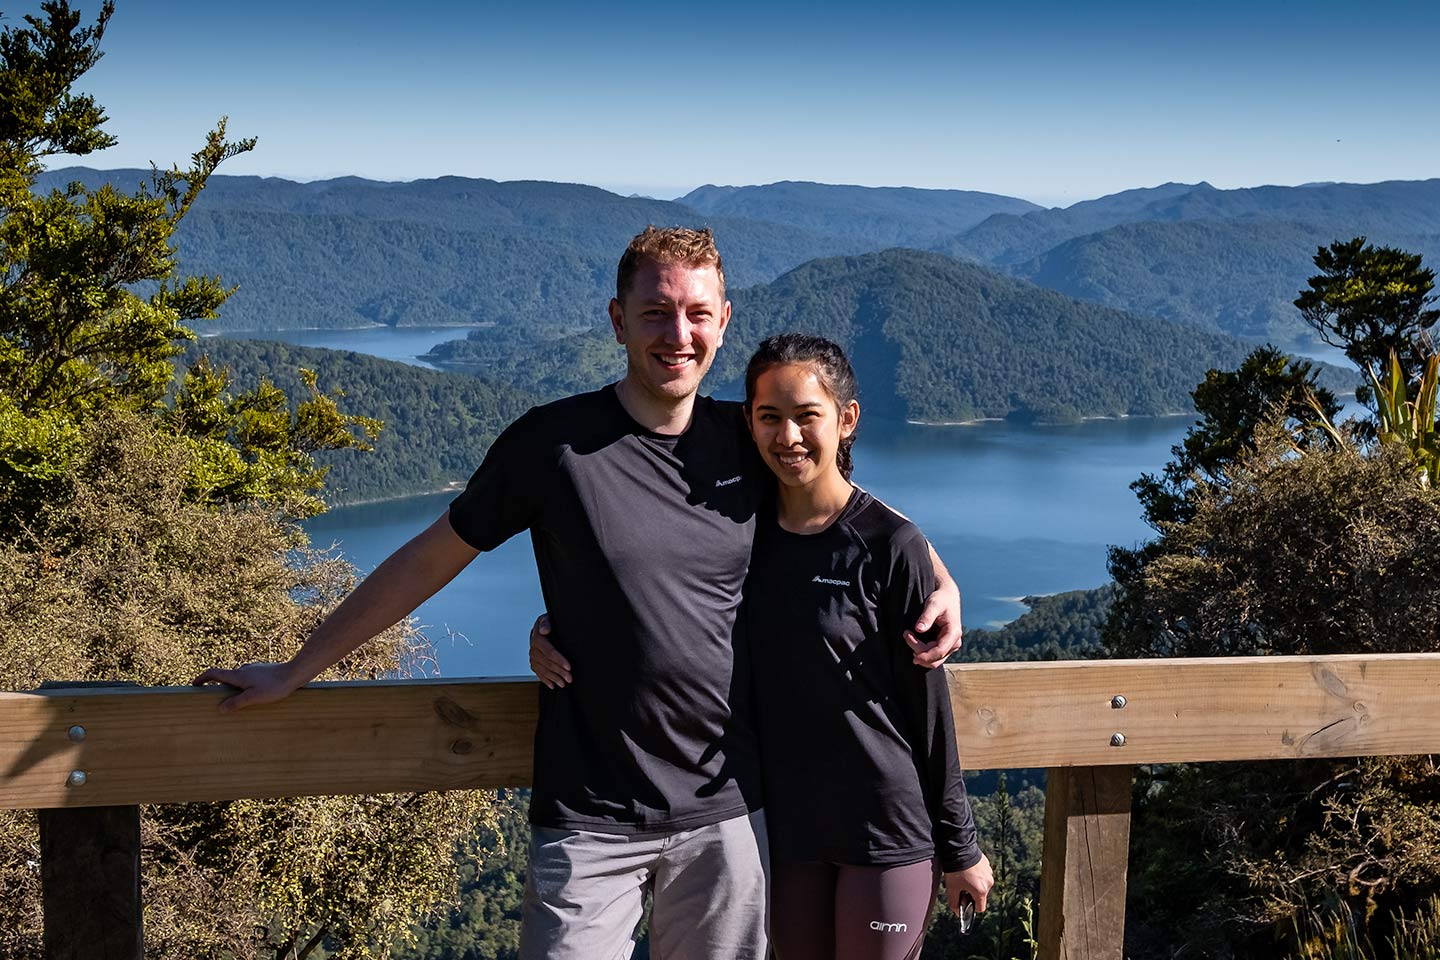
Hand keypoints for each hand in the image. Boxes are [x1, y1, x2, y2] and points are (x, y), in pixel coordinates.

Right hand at [192, 661, 306, 713]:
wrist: (296, 673)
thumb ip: (236, 703)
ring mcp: (255, 669)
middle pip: (225, 676)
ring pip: (239, 678)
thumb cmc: (275, 686)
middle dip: (217, 686)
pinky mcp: (264, 671)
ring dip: (233, 687)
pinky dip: (245, 686)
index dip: (202, 678)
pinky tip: (253, 695)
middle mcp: (244, 669)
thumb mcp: (254, 698)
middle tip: (213, 698)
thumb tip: (220, 709)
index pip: (214, 673)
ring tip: (234, 701)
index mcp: (238, 675)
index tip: (194, 684)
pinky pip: (249, 679)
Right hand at [529, 613, 570, 688]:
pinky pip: (539, 673)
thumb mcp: (547, 618)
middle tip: (569, 678)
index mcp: (537, 638)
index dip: (559, 660)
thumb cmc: (548, 623)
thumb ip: (546, 622)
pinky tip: (552, 685)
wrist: (542, 627)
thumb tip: (545, 630)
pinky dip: (546, 680)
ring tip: (563, 683)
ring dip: (554, 678)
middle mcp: (533, 649)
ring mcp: (533, 657)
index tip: (568, 667)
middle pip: (547, 663)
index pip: (549, 652)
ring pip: (543, 670)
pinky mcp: (534, 663)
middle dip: (559, 672)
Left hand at [906, 576, 961, 667]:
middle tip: (906, 635)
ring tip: (908, 638)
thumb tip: (919, 629)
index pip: (939, 651)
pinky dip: (922, 652)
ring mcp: (950, 646)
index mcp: (954, 633)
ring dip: (920, 654)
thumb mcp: (933, 604)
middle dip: (919, 652)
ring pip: (934, 660)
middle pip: (936, 658)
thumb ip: (927, 616)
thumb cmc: (941, 599)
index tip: (908, 639)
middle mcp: (954, 642)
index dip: (923, 652)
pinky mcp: (944, 646)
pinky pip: (933, 656)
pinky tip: (913, 642)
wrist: (948, 597)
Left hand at [945, 853, 993, 915]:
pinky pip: (983, 875)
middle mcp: (989, 883)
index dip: (970, 907)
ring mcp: (989, 873)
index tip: (963, 900)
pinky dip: (976, 875)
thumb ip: (954, 903)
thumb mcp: (952, 888)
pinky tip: (967, 869)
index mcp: (981, 891)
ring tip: (963, 875)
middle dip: (971, 894)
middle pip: (981, 896)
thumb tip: (957, 912)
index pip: (980, 908)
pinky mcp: (988, 865)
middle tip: (960, 885)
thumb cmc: (955, 869)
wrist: (959, 848)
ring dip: (974, 884)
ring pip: (982, 885)